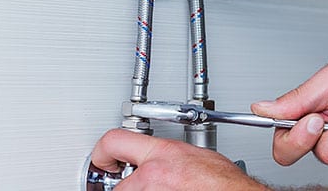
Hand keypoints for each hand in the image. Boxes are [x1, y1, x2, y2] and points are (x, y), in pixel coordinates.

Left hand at [91, 129, 266, 189]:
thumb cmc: (225, 183)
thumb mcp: (196, 155)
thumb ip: (170, 155)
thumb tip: (158, 159)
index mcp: (163, 154)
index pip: (114, 141)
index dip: (103, 153)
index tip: (103, 160)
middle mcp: (152, 175)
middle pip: (119, 183)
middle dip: (129, 186)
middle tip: (144, 185)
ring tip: (169, 190)